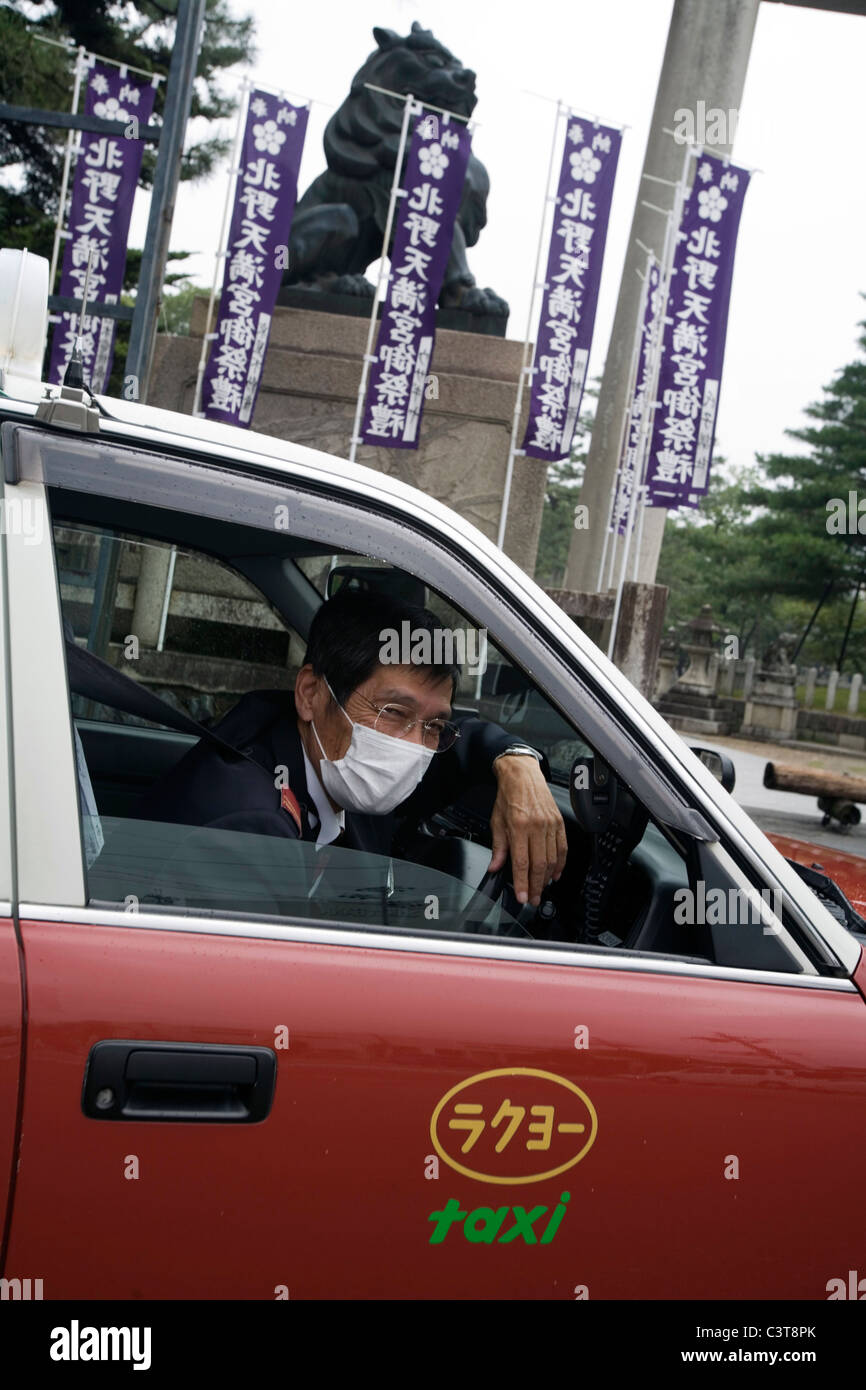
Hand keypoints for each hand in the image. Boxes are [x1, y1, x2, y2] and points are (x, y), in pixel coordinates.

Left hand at [488, 754, 566, 906]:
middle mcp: (536, 826)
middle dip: (536, 886)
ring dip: (547, 878)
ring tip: (541, 889)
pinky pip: (562, 848)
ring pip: (552, 859)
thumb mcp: (496, 821)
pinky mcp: (559, 823)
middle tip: (532, 899)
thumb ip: (498, 847)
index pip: (522, 862)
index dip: (522, 883)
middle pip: (539, 864)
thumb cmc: (509, 796)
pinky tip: (555, 874)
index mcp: (518, 826)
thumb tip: (495, 867)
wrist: (522, 775)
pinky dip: (560, 864)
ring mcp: (550, 824)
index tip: (522, 896)